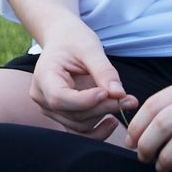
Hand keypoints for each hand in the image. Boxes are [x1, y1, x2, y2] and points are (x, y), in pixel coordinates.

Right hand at [27, 19, 132, 136]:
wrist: (63, 40)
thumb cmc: (74, 40)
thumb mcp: (90, 48)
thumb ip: (104, 71)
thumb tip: (120, 94)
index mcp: (43, 76)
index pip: (60, 98)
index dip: (86, 100)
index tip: (108, 92)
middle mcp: (42, 97)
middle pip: (74, 114)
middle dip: (104, 107)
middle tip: (129, 98)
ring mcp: (50, 108)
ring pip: (79, 125)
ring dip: (104, 116)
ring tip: (124, 103)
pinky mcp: (62, 115)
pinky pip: (79, 131)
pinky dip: (98, 130)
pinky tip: (112, 120)